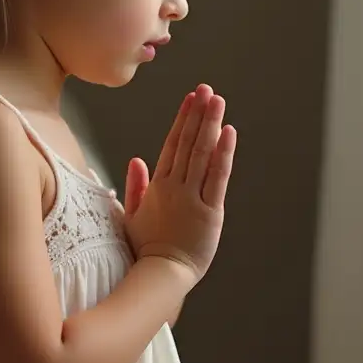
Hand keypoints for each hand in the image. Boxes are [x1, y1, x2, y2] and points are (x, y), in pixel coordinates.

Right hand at [123, 85, 235, 284]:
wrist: (160, 273)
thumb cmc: (146, 248)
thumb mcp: (133, 215)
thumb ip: (136, 186)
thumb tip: (136, 159)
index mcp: (158, 186)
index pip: (171, 144)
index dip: (183, 119)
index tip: (191, 98)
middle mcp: (175, 186)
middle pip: (187, 142)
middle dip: (198, 113)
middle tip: (207, 89)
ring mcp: (192, 197)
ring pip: (201, 154)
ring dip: (210, 124)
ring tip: (218, 100)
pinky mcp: (210, 212)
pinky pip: (217, 177)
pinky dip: (223, 154)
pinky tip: (229, 132)